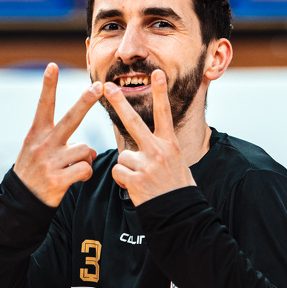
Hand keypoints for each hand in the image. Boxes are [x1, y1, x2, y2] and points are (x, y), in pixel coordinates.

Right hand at [14, 63, 102, 206]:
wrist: (21, 201)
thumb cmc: (36, 172)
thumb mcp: (40, 151)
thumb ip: (63, 144)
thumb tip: (89, 150)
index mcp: (37, 134)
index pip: (44, 106)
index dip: (48, 86)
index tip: (52, 66)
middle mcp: (43, 144)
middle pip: (70, 119)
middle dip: (85, 102)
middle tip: (98, 87)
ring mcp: (50, 162)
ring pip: (85, 150)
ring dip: (85, 159)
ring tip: (72, 167)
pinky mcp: (57, 180)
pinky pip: (85, 169)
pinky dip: (85, 174)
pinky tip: (75, 179)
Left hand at [104, 69, 195, 205]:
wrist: (180, 214)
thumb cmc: (178, 190)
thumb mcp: (177, 164)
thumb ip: (161, 152)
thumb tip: (144, 149)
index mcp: (170, 145)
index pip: (165, 114)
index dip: (160, 93)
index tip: (157, 73)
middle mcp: (159, 151)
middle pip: (134, 122)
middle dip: (119, 103)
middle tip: (107, 87)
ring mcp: (147, 165)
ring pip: (122, 156)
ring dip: (126, 168)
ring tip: (141, 180)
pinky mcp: (136, 179)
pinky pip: (118, 173)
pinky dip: (122, 181)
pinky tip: (135, 188)